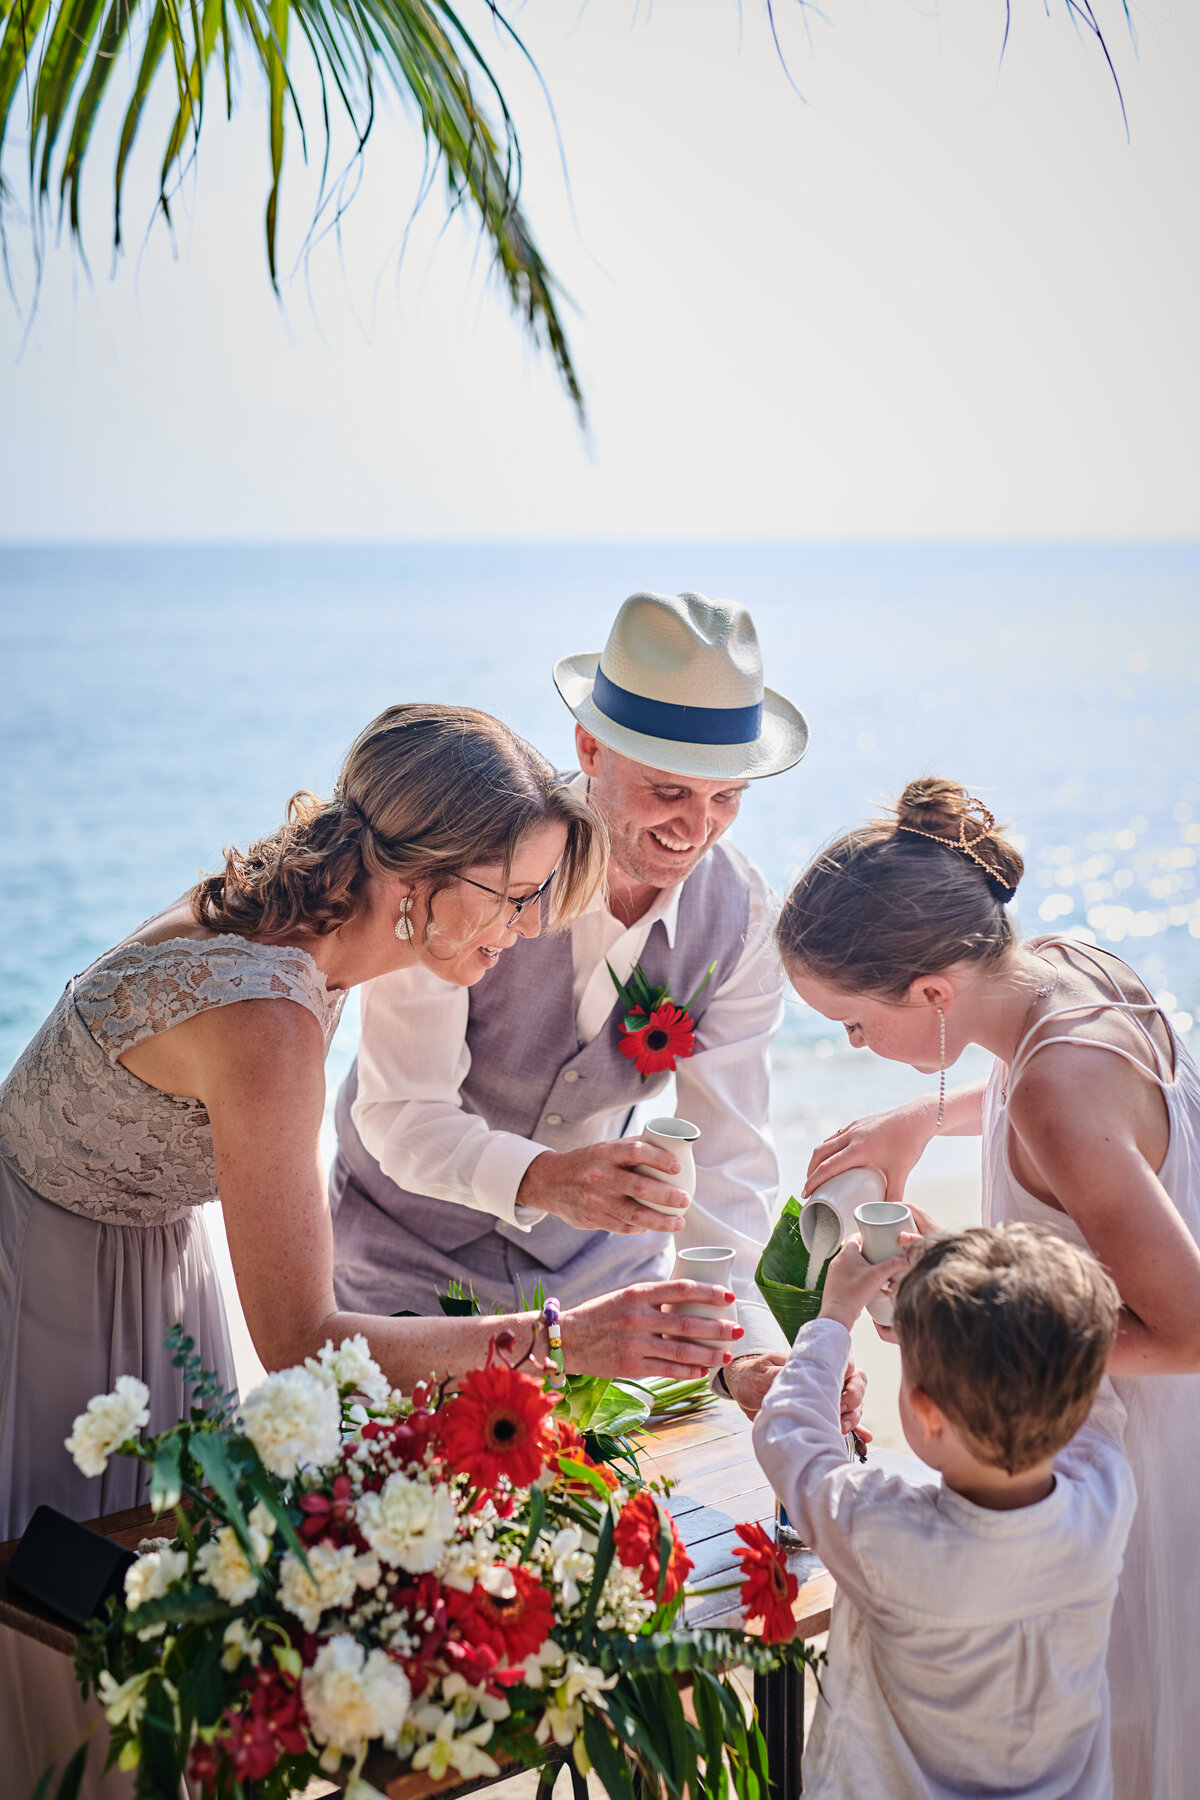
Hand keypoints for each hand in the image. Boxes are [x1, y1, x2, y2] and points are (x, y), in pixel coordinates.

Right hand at [517, 1139, 690, 1233]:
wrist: (549, 1182)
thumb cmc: (587, 1162)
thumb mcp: (605, 1148)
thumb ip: (633, 1148)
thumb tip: (672, 1146)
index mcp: (605, 1154)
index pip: (636, 1151)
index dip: (659, 1158)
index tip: (678, 1167)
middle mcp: (601, 1177)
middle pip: (640, 1188)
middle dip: (667, 1196)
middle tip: (685, 1200)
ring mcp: (596, 1201)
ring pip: (634, 1215)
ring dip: (661, 1221)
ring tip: (679, 1222)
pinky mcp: (593, 1219)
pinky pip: (623, 1227)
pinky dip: (641, 1228)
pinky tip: (653, 1227)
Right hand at [560, 1280, 744, 1378]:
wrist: (567, 1339)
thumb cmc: (599, 1315)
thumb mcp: (623, 1297)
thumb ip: (652, 1298)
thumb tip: (689, 1299)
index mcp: (637, 1293)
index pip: (681, 1289)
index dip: (709, 1292)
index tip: (730, 1296)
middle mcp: (637, 1317)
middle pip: (687, 1322)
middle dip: (718, 1328)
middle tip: (738, 1330)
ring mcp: (634, 1343)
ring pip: (681, 1351)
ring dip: (709, 1353)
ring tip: (726, 1354)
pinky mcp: (630, 1366)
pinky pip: (667, 1370)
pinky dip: (688, 1371)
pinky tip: (702, 1371)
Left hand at [724, 1351, 870, 1434]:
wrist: (744, 1390)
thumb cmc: (753, 1375)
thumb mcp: (763, 1373)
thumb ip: (779, 1375)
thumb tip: (794, 1379)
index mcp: (814, 1362)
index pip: (844, 1361)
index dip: (848, 1373)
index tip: (841, 1386)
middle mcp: (824, 1379)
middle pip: (855, 1383)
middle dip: (854, 1397)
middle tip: (840, 1409)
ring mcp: (826, 1398)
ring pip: (853, 1404)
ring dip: (854, 1416)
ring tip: (841, 1427)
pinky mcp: (822, 1416)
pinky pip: (844, 1422)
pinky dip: (856, 1430)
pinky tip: (866, 1438)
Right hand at [804, 1099, 937, 1208]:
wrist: (917, 1116)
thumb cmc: (909, 1143)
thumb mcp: (901, 1172)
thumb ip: (894, 1195)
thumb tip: (889, 1214)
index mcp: (858, 1149)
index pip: (827, 1167)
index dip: (813, 1182)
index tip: (806, 1194)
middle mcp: (851, 1136)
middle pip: (819, 1154)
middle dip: (810, 1172)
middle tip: (809, 1188)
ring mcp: (853, 1128)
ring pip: (825, 1143)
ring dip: (817, 1159)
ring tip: (817, 1174)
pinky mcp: (857, 1123)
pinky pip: (835, 1136)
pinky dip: (828, 1148)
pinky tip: (833, 1156)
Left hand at [819, 1235, 912, 1331]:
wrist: (838, 1312)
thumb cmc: (853, 1292)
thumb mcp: (878, 1275)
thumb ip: (894, 1265)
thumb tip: (906, 1260)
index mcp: (846, 1253)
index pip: (856, 1237)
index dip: (868, 1239)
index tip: (878, 1242)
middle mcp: (838, 1262)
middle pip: (857, 1252)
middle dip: (870, 1256)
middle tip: (881, 1259)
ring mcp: (836, 1274)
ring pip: (854, 1266)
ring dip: (866, 1270)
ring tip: (878, 1275)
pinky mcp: (837, 1286)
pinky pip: (851, 1278)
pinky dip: (861, 1281)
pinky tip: (870, 1288)